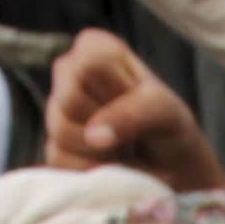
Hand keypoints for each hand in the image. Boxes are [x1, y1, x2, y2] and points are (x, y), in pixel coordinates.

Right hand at [44, 26, 224, 193]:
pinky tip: (111, 166)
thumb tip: (92, 135)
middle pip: (70, 99)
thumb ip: (135, 112)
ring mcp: (56, 112)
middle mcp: (69, 74)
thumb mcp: (166, 111)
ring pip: (62, 131)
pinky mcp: (53, 150)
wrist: (171, 174)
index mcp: (95, 49)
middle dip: (107, 124)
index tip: (137, 101)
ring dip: (102, 151)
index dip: (117, 92)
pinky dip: (93, 170)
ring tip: (124, 148)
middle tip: (132, 131)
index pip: (89, 64)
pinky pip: (61, 161)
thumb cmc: (169, 131)